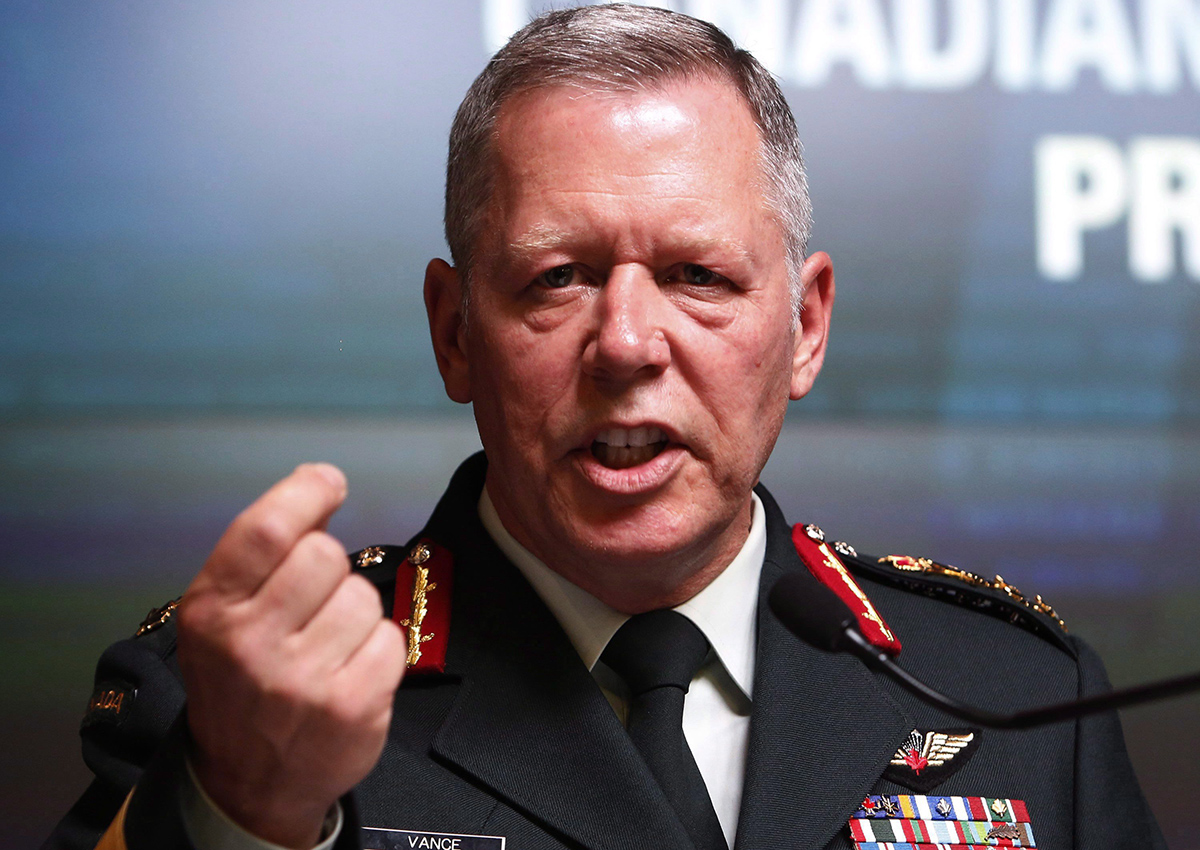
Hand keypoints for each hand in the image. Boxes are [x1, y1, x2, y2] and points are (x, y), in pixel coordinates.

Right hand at [176, 464, 405, 847]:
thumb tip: (320, 487)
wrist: (248, 785)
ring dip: (356, 613)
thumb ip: (261, 557)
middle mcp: (250, 644)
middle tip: (313, 604)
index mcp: (212, 611)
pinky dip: (378, 650)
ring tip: (328, 646)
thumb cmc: (240, 684)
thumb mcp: (222, 618)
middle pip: (326, 555)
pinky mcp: (351, 707)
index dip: (305, 493)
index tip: (328, 483)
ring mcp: (303, 680)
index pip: (266, 529)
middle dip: (330, 569)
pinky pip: (391, 639)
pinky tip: (350, 672)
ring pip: (364, 597)